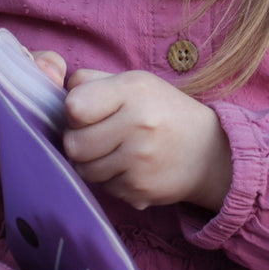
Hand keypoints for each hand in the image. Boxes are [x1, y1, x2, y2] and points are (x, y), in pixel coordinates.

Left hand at [62, 69, 231, 211]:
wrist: (209, 151)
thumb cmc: (163, 111)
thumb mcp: (136, 83)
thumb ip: (94, 81)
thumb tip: (60, 90)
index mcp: (133, 90)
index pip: (74, 106)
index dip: (74, 111)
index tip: (87, 113)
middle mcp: (138, 123)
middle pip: (74, 143)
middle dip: (79, 141)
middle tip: (97, 136)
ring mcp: (139, 159)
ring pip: (84, 169)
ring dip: (91, 163)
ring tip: (113, 151)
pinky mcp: (139, 188)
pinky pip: (102, 187)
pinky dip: (109, 179)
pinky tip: (128, 167)